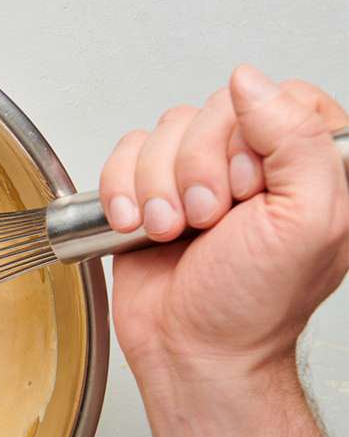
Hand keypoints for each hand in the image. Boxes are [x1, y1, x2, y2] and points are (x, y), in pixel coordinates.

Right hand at [99, 65, 348, 377]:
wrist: (194, 352)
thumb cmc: (255, 306)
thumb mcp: (308, 223)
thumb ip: (298, 141)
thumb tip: (251, 84)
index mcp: (312, 167)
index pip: (283, 96)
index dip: (254, 136)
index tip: (252, 189)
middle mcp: (257, 163)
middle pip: (216, 109)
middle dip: (199, 169)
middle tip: (211, 220)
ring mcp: (203, 172)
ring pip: (166, 128)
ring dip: (160, 186)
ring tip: (175, 230)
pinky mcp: (154, 184)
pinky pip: (126, 150)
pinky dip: (124, 190)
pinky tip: (140, 225)